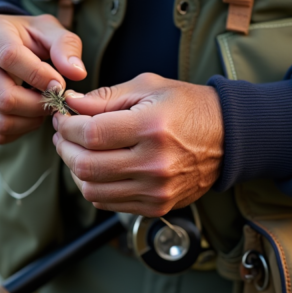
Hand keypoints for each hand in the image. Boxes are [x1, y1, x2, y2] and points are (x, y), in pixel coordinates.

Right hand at [0, 14, 86, 143]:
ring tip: (42, 106)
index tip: (59, 85)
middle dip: (39, 105)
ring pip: (1, 121)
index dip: (40, 77)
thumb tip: (77, 73)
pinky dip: (19, 131)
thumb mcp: (49, 31)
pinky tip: (27, 115)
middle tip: (54, 101)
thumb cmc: (28, 39)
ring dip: (31, 121)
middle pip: (5, 98)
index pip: (10, 59)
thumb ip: (66, 46)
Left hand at [52, 73, 223, 216]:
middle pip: (86, 166)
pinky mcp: (158, 205)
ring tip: (78, 152)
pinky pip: (109, 203)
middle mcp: (154, 163)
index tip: (64, 119)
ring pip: (93, 189)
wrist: (228, 136)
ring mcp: (156, 189)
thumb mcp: (149, 87)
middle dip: (65, 148)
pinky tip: (99, 169)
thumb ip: (106, 97)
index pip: (90, 134)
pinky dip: (95, 187)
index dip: (67, 127)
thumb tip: (72, 106)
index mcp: (152, 127)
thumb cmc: (189, 107)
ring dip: (76, 170)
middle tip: (64, 135)